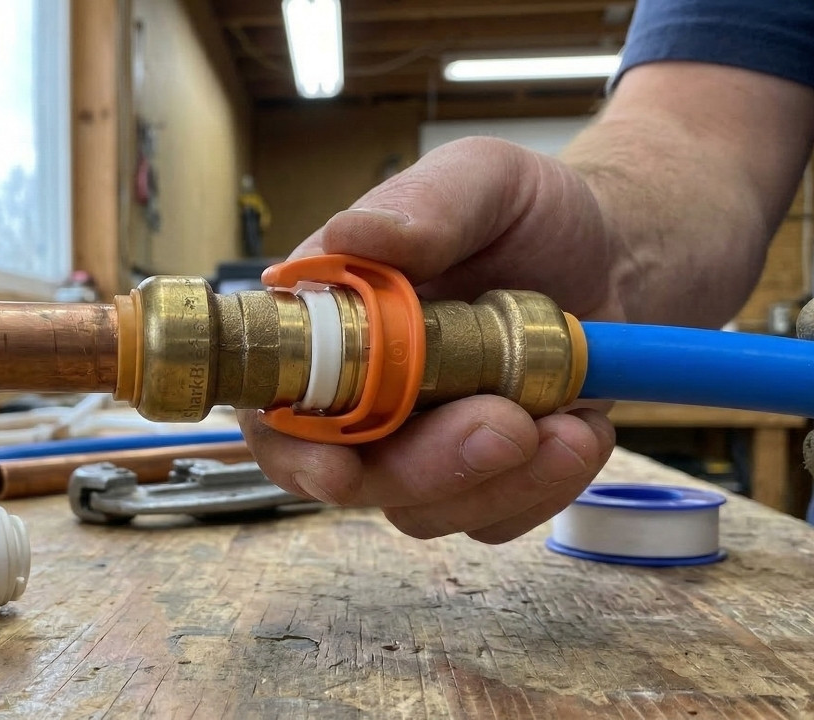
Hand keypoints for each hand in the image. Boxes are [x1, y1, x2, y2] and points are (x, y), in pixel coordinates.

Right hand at [240, 137, 619, 543]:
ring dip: (498, 482)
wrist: (614, 256)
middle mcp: (361, 393)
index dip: (292, 447)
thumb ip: (425, 203)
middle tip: (508, 426)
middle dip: (426, 468)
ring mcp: (420, 440)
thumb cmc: (529, 214)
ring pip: (423, 509)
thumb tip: (350, 236)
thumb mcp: (485, 178)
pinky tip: (581, 428)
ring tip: (570, 421)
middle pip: (350, 473)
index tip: (336, 468)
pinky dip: (544, 488)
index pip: (274, 403)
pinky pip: (493, 519)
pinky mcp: (480, 475)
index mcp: (331, 322)